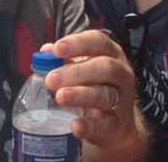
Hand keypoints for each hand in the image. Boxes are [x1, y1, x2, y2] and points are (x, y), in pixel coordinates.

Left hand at [41, 30, 145, 156]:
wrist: (116, 123)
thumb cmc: (95, 86)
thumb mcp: (82, 69)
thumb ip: (64, 60)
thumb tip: (45, 52)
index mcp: (111, 54)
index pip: (98, 42)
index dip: (78, 44)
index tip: (57, 49)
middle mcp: (121, 74)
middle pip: (104, 67)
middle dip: (76, 71)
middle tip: (51, 79)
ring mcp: (122, 100)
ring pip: (105, 95)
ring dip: (81, 95)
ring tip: (60, 97)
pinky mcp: (119, 124)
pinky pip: (106, 124)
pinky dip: (90, 125)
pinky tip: (75, 126)